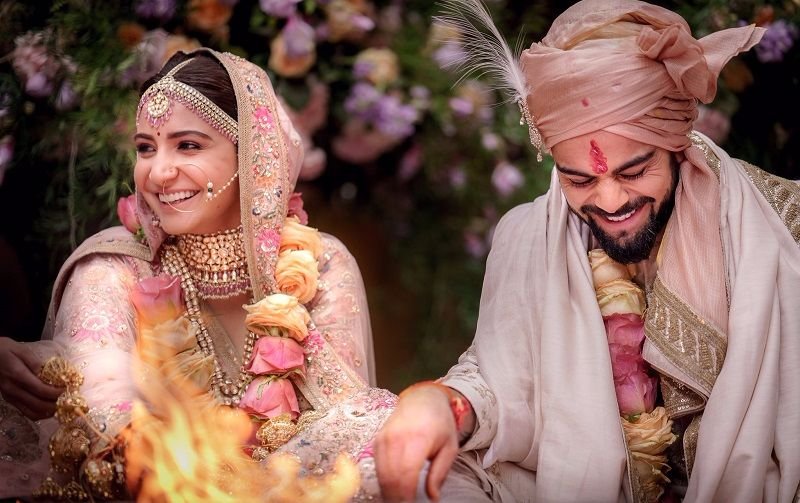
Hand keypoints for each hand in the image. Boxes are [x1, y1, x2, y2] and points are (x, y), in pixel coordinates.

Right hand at [0, 337, 63, 418]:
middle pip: (37, 404)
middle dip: (55, 405)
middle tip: (68, 401)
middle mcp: (13, 389)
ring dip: (48, 412)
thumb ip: (35, 362)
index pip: (40, 389)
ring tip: (61, 406)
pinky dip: (39, 414)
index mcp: (17, 375)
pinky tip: (48, 409)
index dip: (56, 393)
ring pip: (31, 412)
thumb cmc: (4, 349)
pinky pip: (25, 412)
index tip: (68, 390)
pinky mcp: (9, 399)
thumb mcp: (20, 350)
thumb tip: (48, 372)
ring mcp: (10, 396)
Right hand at [374, 384, 461, 501]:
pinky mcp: (377, 440)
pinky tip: (392, 491)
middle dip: (396, 499)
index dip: (406, 497)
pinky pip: (377, 467)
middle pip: (391, 478)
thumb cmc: (440, 423)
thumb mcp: (449, 447)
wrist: (423, 399)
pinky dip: (383, 482)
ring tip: (399, 502)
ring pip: (381, 475)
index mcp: (417, 439)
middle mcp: (396, 438)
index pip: (406, 475)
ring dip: (388, 493)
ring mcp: (384, 438)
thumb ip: (440, 473)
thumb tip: (433, 497)